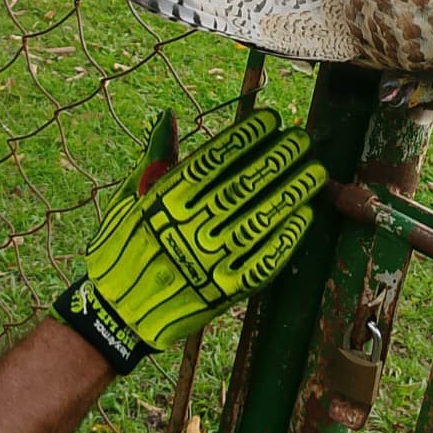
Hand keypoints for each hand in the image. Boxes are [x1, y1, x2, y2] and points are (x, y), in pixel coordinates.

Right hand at [53, 108, 323, 373]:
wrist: (117, 315)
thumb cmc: (123, 247)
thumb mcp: (128, 199)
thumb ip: (155, 157)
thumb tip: (167, 117)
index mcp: (164, 201)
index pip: (214, 160)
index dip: (246, 137)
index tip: (271, 120)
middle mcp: (188, 228)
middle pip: (243, 185)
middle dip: (277, 158)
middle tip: (302, 140)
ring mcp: (209, 260)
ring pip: (260, 219)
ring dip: (291, 193)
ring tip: (315, 172)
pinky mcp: (225, 290)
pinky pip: (263, 259)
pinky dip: (286, 237)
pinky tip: (304, 215)